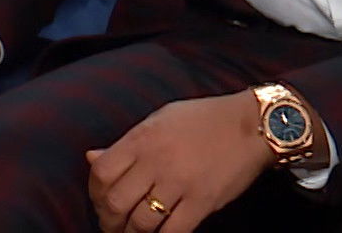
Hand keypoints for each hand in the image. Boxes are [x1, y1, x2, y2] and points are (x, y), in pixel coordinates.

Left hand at [85, 92, 268, 232]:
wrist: (250, 125)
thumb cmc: (202, 120)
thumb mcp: (158, 120)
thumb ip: (125, 142)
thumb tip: (91, 157)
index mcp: (141, 139)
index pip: (101, 173)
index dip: (94, 193)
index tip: (101, 201)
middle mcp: (156, 161)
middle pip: (115, 203)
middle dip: (109, 221)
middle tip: (113, 225)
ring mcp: (179, 183)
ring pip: (141, 223)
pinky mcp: (202, 202)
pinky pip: (173, 232)